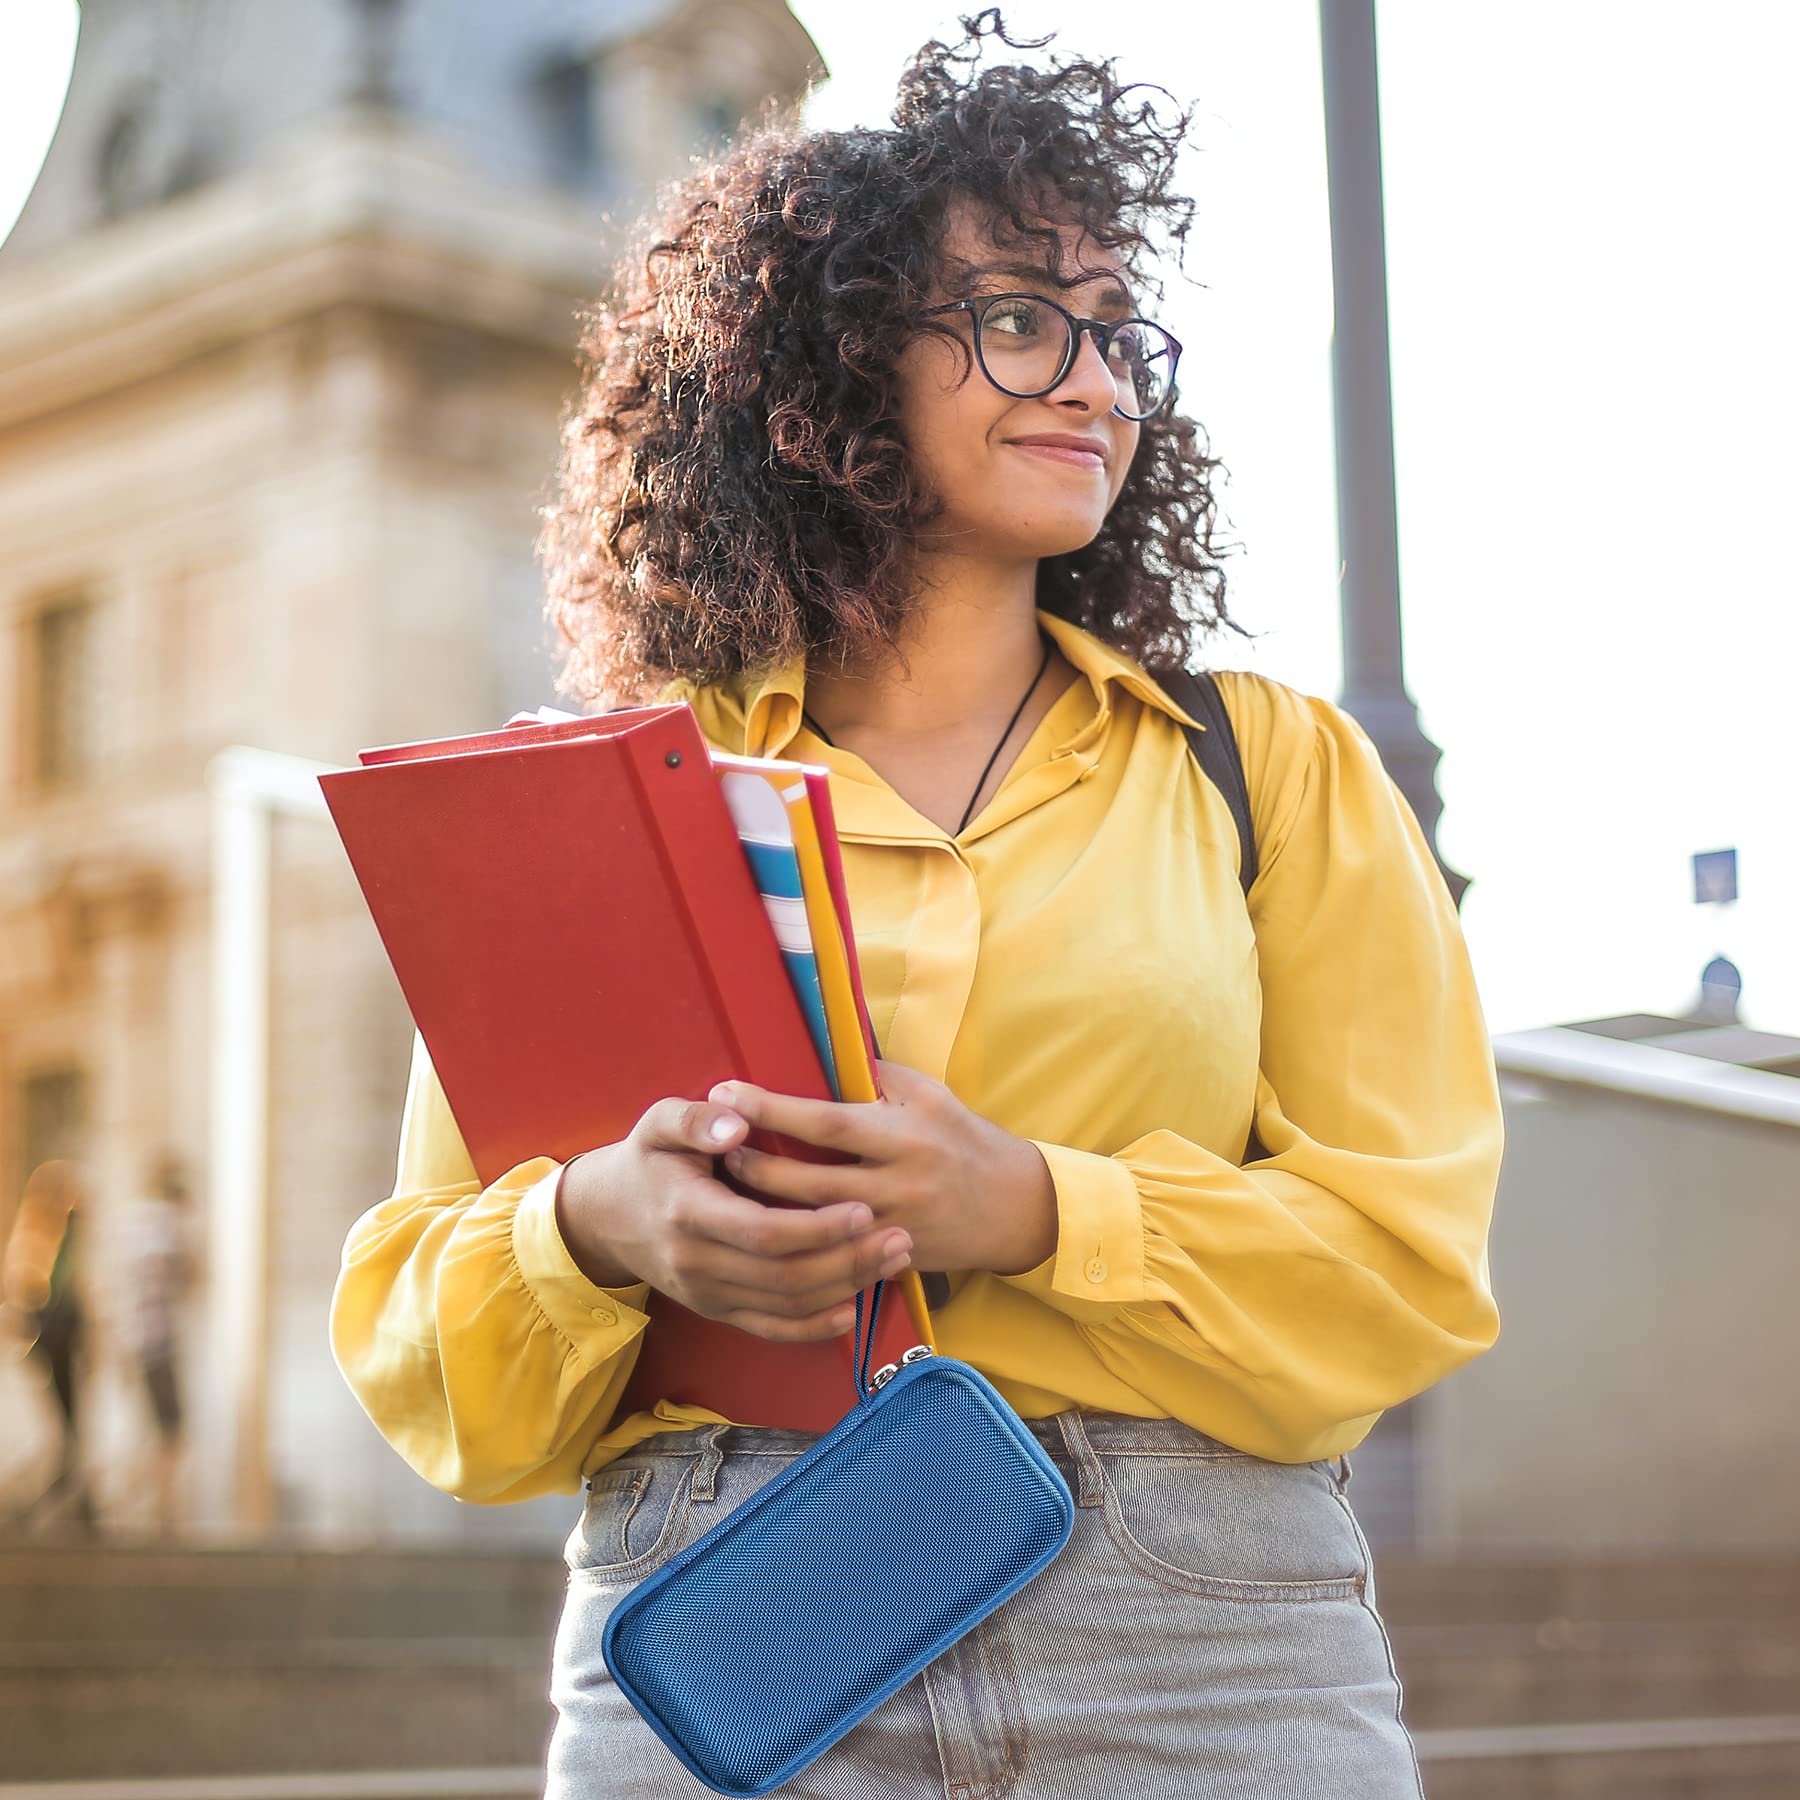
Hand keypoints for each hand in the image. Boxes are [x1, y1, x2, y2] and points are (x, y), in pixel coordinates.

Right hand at [555, 1096, 914, 1342]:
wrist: (608, 1217)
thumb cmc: (648, 1159)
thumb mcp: (659, 1123)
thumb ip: (696, 1119)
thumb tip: (738, 1121)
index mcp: (687, 1211)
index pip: (762, 1232)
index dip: (816, 1228)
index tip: (863, 1210)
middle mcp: (696, 1262)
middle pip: (784, 1275)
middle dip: (847, 1261)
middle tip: (900, 1238)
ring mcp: (707, 1294)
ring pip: (785, 1304)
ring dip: (845, 1287)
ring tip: (893, 1260)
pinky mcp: (717, 1311)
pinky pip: (770, 1329)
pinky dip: (814, 1327)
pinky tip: (853, 1309)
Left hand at [710, 1060, 1057, 1276]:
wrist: (1014, 1207)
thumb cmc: (964, 1138)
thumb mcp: (929, 1094)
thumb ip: (876, 1077)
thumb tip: (820, 1053)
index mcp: (904, 1134)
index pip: (827, 1122)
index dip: (772, 1109)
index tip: (727, 1093)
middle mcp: (897, 1183)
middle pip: (809, 1182)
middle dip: (754, 1165)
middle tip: (714, 1147)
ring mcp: (892, 1228)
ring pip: (813, 1226)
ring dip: (764, 1207)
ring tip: (725, 1187)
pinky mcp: (891, 1260)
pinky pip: (833, 1257)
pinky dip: (795, 1244)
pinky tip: (761, 1233)